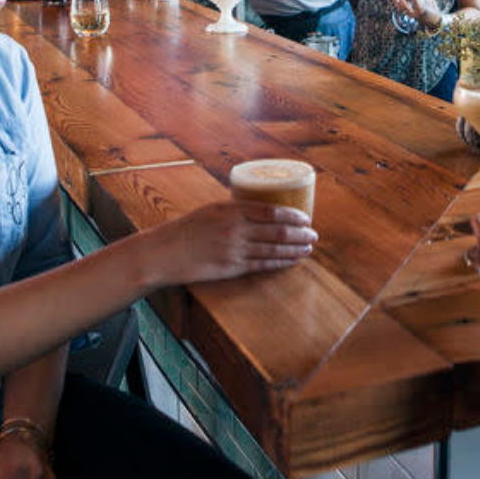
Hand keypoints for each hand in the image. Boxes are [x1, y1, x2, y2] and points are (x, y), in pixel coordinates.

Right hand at [150, 200, 316, 283]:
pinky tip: (291, 261)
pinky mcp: (230, 268)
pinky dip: (280, 262)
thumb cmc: (188, 228)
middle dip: (300, 233)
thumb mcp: (213, 210)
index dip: (293, 215)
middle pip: (277, 231)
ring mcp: (234, 250)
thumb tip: (263, 210)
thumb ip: (237, 210)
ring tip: (308, 248)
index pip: (271, 211)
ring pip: (273, 249)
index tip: (306, 218)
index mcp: (231, 210)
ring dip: (295, 249)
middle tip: (314, 234)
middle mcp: (235, 229)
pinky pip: (261, 265)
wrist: (165, 252)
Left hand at [392, 0, 441, 28]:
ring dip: (397, 2)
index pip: (415, 0)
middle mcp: (415, 13)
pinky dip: (397, 4)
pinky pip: (401, 10)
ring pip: (401, 9)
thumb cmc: (433, 10)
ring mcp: (411, 15)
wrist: (433, 22)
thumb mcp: (430, 1)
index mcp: (422, 9)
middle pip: (405, 7)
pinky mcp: (409, 15)